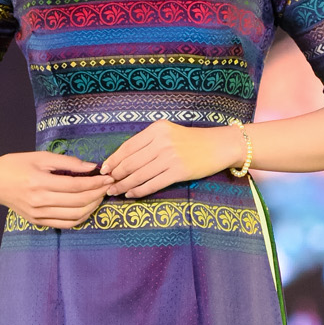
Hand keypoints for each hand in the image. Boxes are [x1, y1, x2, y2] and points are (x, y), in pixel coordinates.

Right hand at [0, 150, 107, 227]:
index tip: (108, 178)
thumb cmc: (15, 165)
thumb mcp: (40, 157)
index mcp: (39, 182)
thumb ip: (67, 162)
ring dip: (92, 207)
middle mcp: (38, 201)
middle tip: (107, 186)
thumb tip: (91, 167)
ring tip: (99, 196)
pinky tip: (87, 208)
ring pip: (74, 216)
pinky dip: (80, 218)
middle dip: (97, 194)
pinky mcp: (37, 221)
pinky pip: (65, 224)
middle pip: (78, 202)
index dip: (95, 183)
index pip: (76, 186)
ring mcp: (37, 214)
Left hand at [100, 121, 242, 199]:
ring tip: (115, 192)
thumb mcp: (168, 133)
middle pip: (131, 162)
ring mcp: (170, 157)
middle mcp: (162, 142)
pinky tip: (131, 194)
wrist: (218, 146)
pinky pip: (153, 184)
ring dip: (124, 185)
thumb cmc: (191, 141)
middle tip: (107, 184)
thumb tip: (123, 160)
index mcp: (157, 130)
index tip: (104, 169)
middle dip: (116, 175)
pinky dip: (139, 191)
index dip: (114, 160)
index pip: (128, 146)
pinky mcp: (178, 172)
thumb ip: (148, 142)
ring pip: (139, 175)